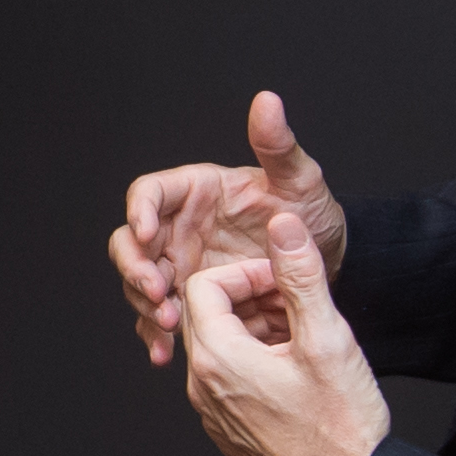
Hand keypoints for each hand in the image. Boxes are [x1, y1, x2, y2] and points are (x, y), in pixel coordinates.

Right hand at [110, 93, 347, 363]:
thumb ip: (279, 145)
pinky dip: (157, 335)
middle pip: (130, 242)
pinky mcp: (188, 300)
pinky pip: (159, 317)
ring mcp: (179, 265)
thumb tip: (267, 101)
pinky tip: (165, 353)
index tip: (146, 233)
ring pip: (139, 282)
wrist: (325, 266)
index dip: (139, 211)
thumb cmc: (311, 216)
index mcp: (195, 192)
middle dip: (135, 267)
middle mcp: (178, 228)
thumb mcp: (300, 181)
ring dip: (144, 304)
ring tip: (170, 325)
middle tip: (157, 290)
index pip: (149, 192)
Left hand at [166, 205, 391, 455]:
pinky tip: (297, 369)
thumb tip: (283, 227)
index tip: (282, 281)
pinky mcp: (230, 431)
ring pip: (220, 347)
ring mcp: (214, 414)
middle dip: (250, 298)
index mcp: (219, 360)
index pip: (203, 286)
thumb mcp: (325, 338)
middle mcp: (204, 388)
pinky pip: (228, 381)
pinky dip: (256, 361)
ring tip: (304, 336)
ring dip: (256, 329)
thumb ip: (299, 275)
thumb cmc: (341, 426)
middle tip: (296, 304)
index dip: (245, 272)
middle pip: (206, 315)